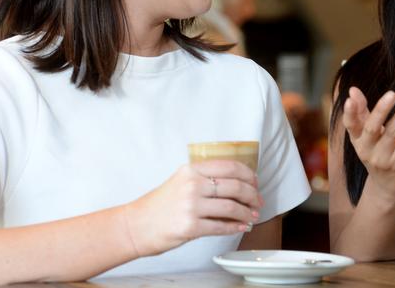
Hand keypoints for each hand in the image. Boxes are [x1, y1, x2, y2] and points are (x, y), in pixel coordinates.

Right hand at [123, 160, 261, 256]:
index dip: (248, 175)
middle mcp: (192, 184)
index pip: (230, 166)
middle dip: (252, 195)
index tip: (255, 182)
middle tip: (258, 201)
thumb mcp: (181, 181)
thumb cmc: (160, 205)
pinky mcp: (190, 226)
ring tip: (252, 215)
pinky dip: (235, 227)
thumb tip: (239, 184)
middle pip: (235, 186)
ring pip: (231, 207)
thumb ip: (205, 178)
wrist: (136, 225)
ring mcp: (191, 206)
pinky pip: (221, 226)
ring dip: (246, 212)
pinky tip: (240, 227)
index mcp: (192, 170)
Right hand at [343, 87, 394, 201]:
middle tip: (392, 94)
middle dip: (381, 110)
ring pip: (392, 134)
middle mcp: (367, 150)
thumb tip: (353, 89)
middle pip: (371, 128)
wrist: (387, 186)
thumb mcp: (366, 134)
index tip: (350, 99)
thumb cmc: (377, 152)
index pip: (350, 125)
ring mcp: (382, 159)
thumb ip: (361, 111)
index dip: (349, 113)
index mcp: (357, 140)